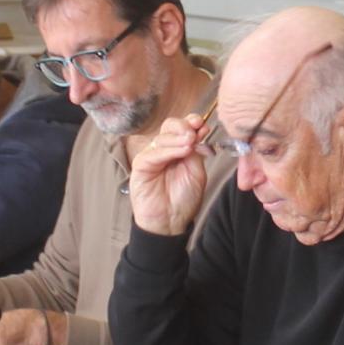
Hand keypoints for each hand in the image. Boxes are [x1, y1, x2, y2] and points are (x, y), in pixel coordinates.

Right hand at [127, 113, 214, 235]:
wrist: (170, 221)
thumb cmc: (183, 199)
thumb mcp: (197, 172)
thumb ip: (196, 151)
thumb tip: (199, 130)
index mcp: (178, 149)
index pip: (182, 128)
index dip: (192, 122)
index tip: (202, 124)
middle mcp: (164, 150)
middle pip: (169, 127)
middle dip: (183, 127)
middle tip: (194, 133)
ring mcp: (152, 156)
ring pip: (162, 138)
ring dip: (178, 138)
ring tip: (190, 142)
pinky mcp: (141, 165)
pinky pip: (153, 153)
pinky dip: (169, 150)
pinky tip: (182, 151)